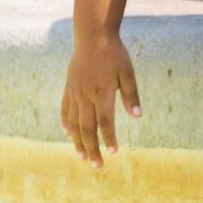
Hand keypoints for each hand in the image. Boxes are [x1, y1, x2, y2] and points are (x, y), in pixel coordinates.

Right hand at [60, 34, 139, 168]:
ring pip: (73, 124)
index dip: (108, 138)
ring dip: (78, 142)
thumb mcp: (128, 71)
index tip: (113, 152)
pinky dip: (67, 125)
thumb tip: (137, 116)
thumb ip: (131, 94)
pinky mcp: (69, 89)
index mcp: (102, 92)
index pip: (104, 122)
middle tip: (97, 166)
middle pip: (87, 128)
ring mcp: (75, 93)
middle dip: (92, 149)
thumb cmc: (113, 53)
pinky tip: (70, 135)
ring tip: (82, 157)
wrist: (92, 36)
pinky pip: (65, 111)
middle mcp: (85, 96)